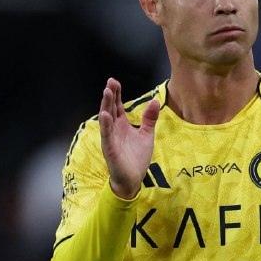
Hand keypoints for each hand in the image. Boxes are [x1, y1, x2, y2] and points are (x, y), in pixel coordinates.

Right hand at [99, 78, 159, 198]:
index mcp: (122, 125)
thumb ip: (149, 119)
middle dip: (110, 95)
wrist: (133, 179)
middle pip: (110, 108)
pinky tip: (105, 115)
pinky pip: (106, 135)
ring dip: (105, 105)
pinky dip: (105, 125)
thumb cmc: (137, 158)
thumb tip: (155, 101)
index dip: (116, 94)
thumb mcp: (146, 135)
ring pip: (106, 119)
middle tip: (110, 82)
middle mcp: (114, 129)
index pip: (117, 106)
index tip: (114, 82)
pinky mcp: (110, 149)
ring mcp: (110, 138)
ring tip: (106, 92)